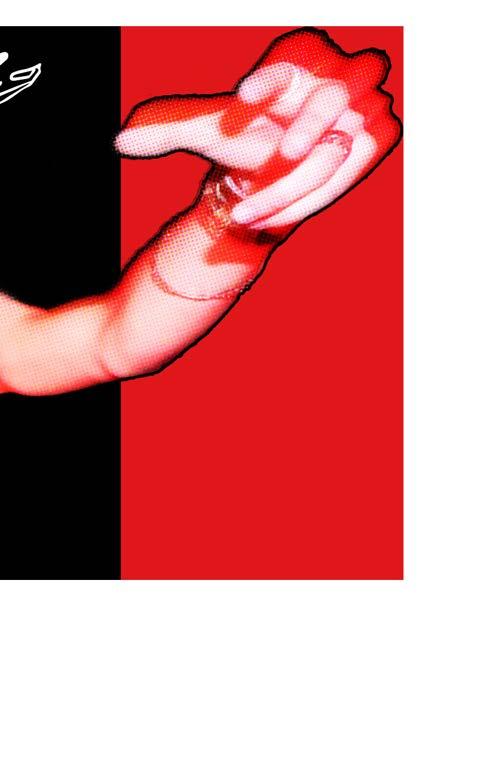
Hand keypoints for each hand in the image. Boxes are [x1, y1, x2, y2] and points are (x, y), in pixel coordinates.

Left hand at [116, 28, 401, 233]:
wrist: (273, 169)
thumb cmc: (244, 140)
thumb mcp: (206, 134)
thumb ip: (166, 131)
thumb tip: (118, 143)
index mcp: (289, 76)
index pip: (287, 67)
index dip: (272, 78)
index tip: (242, 96)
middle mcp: (323, 97)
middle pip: (330, 103)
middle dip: (311, 126)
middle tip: (288, 151)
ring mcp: (347, 129)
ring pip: (335, 156)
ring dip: (297, 187)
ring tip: (247, 217)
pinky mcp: (358, 159)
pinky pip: (339, 185)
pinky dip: (305, 205)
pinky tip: (266, 221)